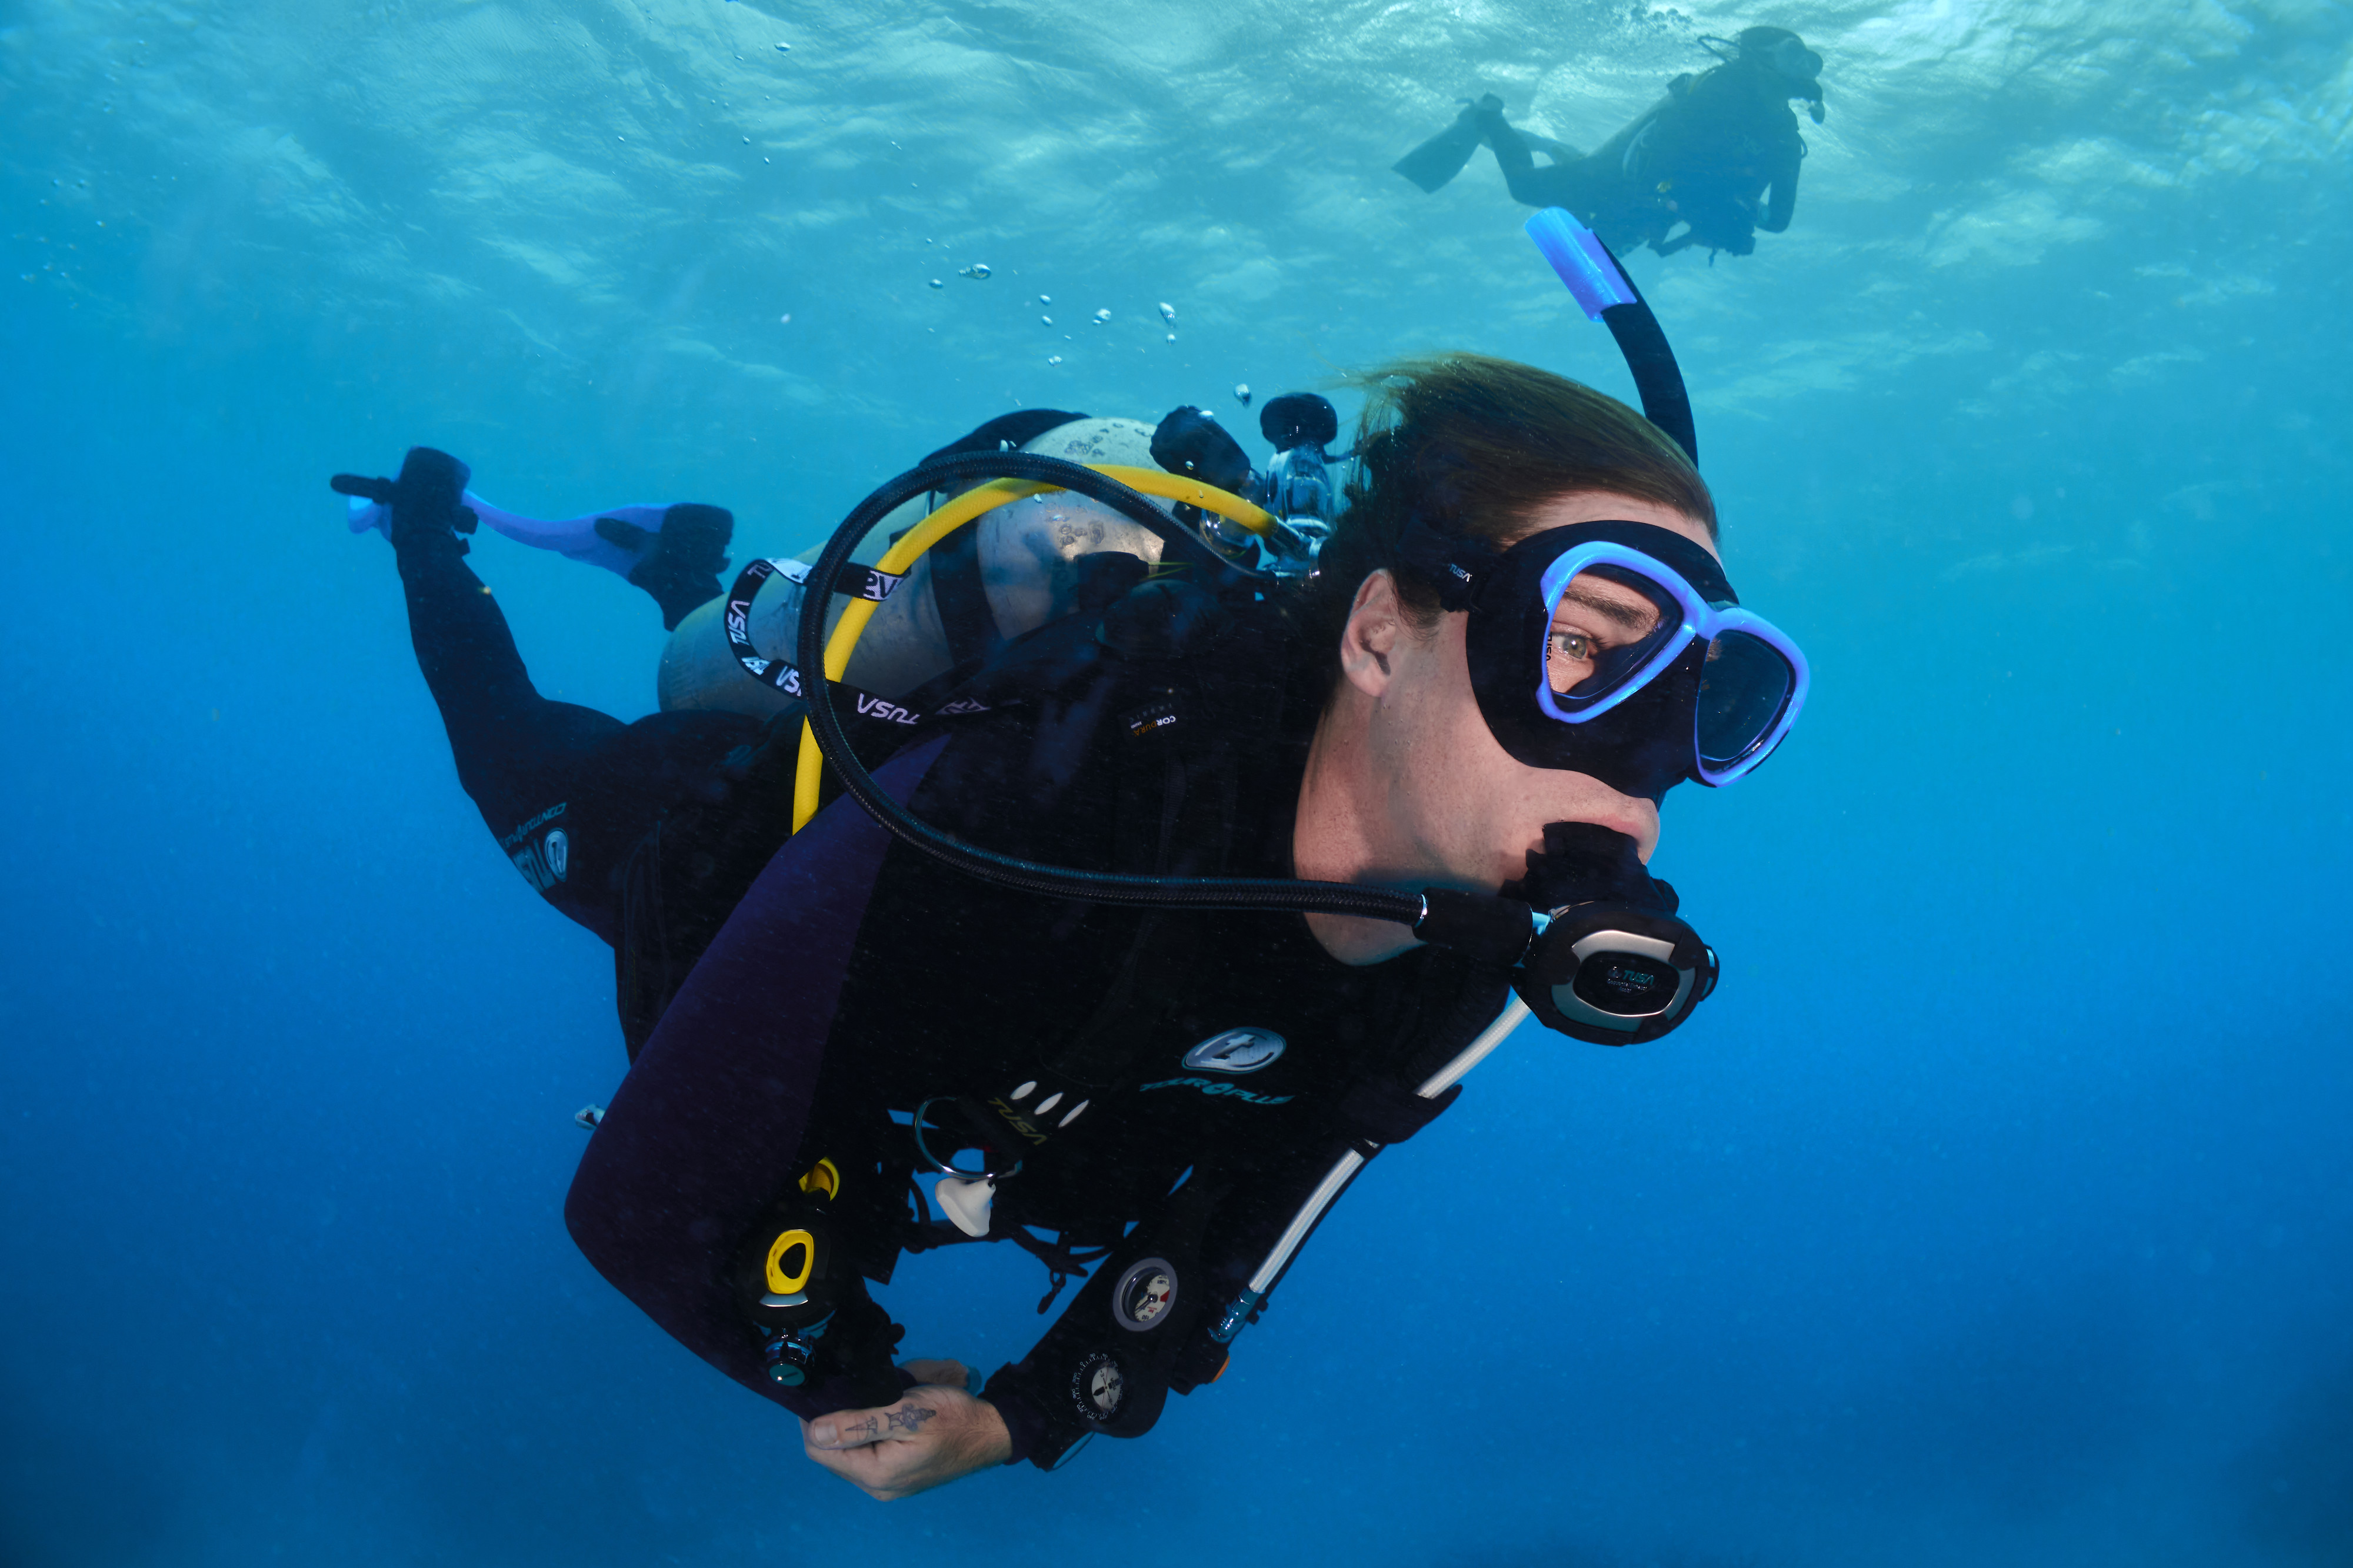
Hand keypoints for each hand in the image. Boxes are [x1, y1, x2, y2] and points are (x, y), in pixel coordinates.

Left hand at [800, 1360, 1011, 1499]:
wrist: (991, 1431)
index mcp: (876, 1475)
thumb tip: (816, 1430)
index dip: (812, 1422)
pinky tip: (873, 1415)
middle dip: (830, 1424)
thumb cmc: (952, 1418)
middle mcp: (878, 1487)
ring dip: (848, 1429)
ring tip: (858, 1398)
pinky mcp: (900, 1477)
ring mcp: (890, 1485)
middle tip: (840, 1390)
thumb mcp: (906, 1412)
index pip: (821, 1451)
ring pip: (850, 1456)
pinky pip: (868, 1457)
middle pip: (833, 1455)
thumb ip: (859, 1423)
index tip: (817, 1391)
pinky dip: (864, 1436)